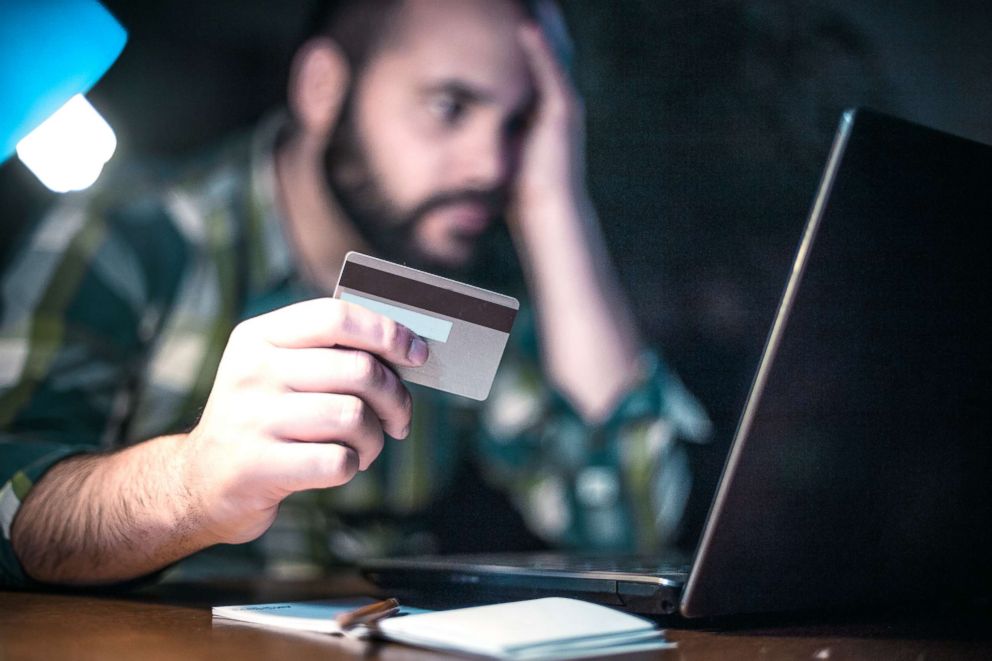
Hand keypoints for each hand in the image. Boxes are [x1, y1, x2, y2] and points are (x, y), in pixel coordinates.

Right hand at [181, 298, 427, 544]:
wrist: (200, 482)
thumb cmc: (265, 419)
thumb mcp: (279, 372)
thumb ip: (331, 353)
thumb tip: (408, 348)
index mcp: (259, 337)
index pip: (336, 316)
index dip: (387, 332)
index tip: (416, 354)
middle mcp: (252, 370)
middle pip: (359, 369)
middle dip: (395, 398)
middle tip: (398, 419)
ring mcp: (251, 418)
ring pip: (354, 416)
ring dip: (375, 439)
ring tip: (364, 448)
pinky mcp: (257, 466)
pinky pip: (338, 461)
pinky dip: (352, 467)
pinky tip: (339, 466)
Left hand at [514, 6, 586, 212]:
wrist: (546, 211)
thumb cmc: (522, 190)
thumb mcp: (504, 151)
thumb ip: (495, 132)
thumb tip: (463, 126)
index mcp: (545, 110)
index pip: (535, 64)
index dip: (526, 40)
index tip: (508, 16)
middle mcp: (559, 102)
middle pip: (549, 50)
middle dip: (538, 23)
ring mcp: (564, 105)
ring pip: (554, 54)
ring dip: (542, 26)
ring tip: (531, 1)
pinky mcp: (563, 112)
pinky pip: (551, 72)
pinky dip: (540, 50)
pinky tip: (527, 27)